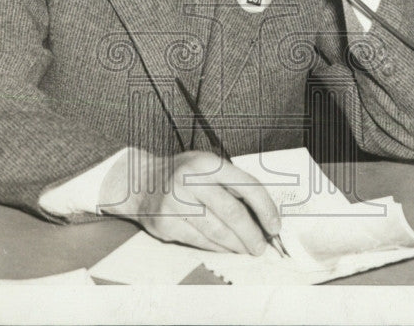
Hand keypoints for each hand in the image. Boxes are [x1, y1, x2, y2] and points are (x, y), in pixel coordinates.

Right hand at [98, 149, 280, 254]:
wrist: (139, 181)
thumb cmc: (181, 174)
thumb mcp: (206, 166)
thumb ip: (231, 184)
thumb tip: (262, 214)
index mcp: (207, 163)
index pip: (246, 185)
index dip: (265, 208)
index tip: (274, 225)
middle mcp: (190, 180)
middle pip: (232, 213)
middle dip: (252, 234)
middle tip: (262, 246)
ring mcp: (175, 202)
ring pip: (216, 231)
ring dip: (237, 245)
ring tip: (248, 250)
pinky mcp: (166, 222)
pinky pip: (199, 241)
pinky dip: (217, 248)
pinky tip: (226, 249)